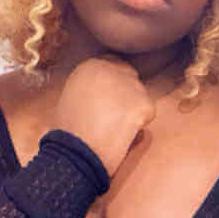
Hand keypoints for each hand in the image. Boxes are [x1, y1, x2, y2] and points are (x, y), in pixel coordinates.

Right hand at [52, 55, 155, 176]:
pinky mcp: (142, 102)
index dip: (115, 88)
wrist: (75, 152)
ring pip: (140, 96)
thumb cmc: (70, 132)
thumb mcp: (72, 96)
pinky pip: (148, 113)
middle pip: (131, 78)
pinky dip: (139, 126)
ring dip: (132, 112)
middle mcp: (109, 68)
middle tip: (111, 119)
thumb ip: (92, 86)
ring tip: (111, 128)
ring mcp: (127, 83)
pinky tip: (120, 134)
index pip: (115, 67)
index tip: (108, 104)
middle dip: (126, 97)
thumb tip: (108, 91)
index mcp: (90, 65)